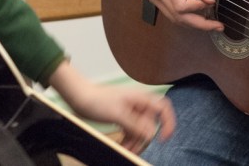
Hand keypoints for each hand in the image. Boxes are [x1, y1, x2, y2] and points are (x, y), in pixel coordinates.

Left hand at [50, 61, 175, 152]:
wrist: (80, 97)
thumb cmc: (97, 100)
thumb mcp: (118, 114)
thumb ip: (136, 125)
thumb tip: (151, 134)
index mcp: (141, 99)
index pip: (163, 108)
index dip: (168, 122)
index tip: (163, 138)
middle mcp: (138, 104)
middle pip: (150, 124)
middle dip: (144, 138)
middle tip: (136, 150)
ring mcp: (131, 111)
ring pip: (140, 130)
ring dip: (135, 142)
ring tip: (125, 151)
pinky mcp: (123, 117)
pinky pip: (131, 131)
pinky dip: (128, 140)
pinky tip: (122, 147)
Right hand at [131, 0, 222, 31]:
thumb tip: (210, 1)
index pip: (183, 7)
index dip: (200, 9)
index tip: (212, 3)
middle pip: (178, 17)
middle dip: (200, 24)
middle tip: (218, 26)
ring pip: (173, 18)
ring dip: (192, 23)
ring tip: (210, 22)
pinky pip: (169, 11)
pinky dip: (183, 16)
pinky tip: (196, 14)